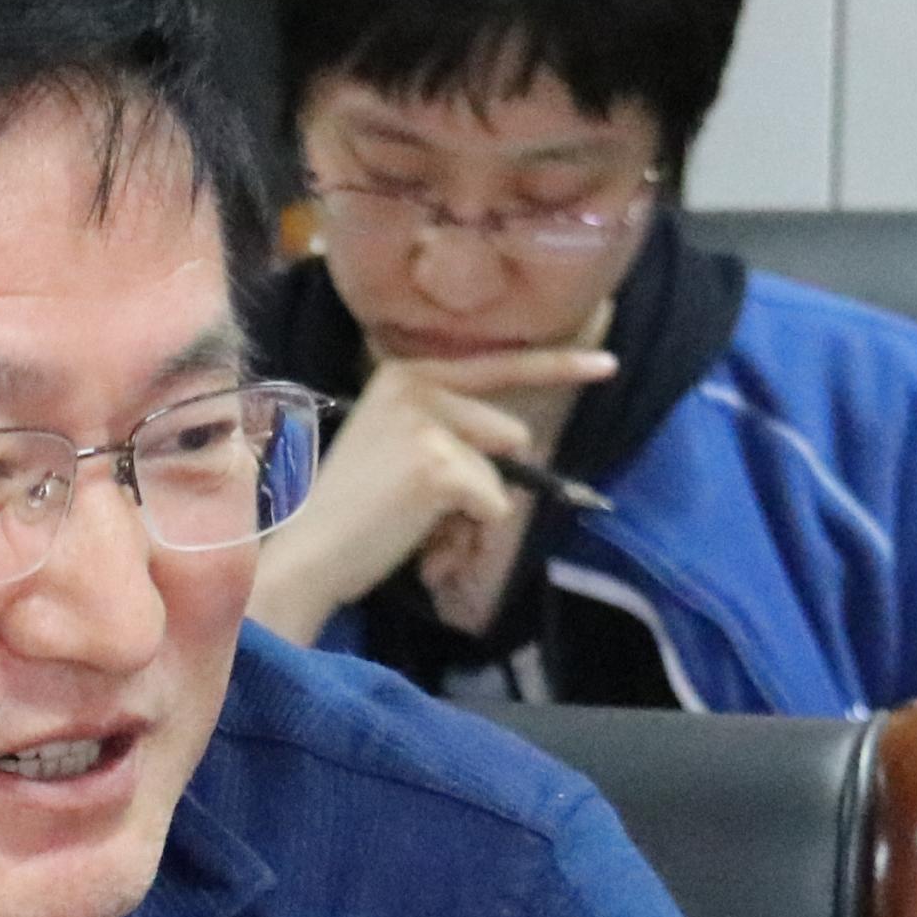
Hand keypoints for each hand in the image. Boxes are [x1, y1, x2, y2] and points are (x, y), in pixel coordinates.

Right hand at [246, 340, 616, 649]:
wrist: (309, 553)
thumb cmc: (353, 512)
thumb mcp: (397, 449)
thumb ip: (451, 432)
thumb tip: (519, 443)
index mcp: (404, 374)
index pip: (497, 364)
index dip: (557, 366)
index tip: (607, 363)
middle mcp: (415, 384)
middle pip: (507, 435)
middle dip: (486, 483)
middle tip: (425, 512)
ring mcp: (427, 421)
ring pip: (500, 475)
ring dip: (472, 512)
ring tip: (418, 528)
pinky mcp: (438, 464)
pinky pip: (490, 505)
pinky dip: (463, 534)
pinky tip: (418, 538)